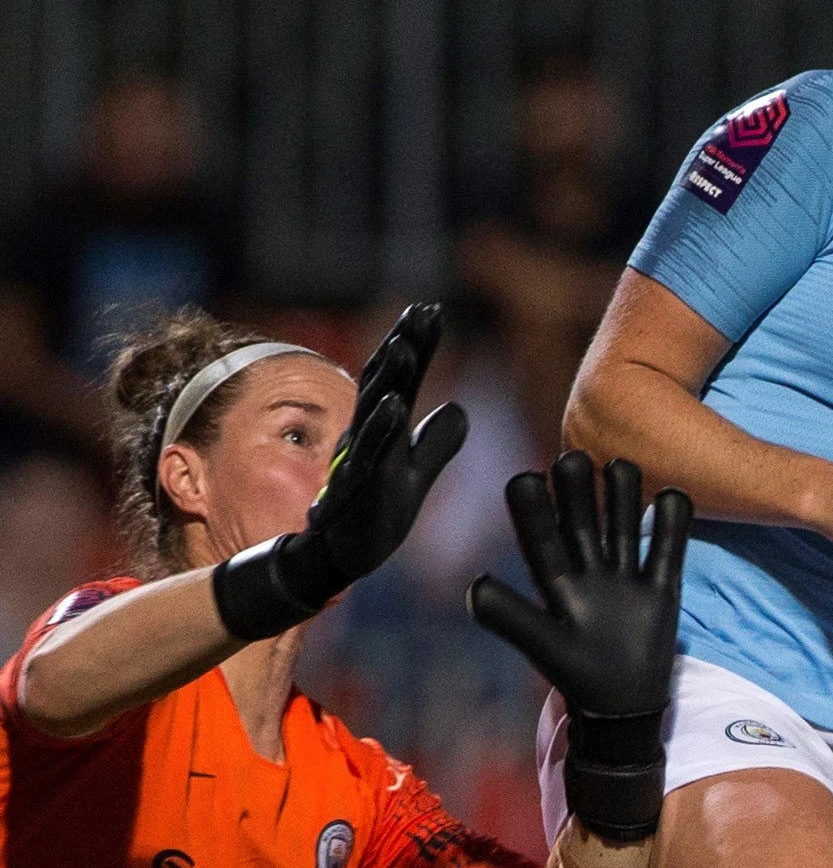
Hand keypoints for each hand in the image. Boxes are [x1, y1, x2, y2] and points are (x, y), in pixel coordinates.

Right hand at [212, 302, 468, 638]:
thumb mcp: (415, 476)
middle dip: (402, 345)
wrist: (338, 559)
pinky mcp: (355, 491)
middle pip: (385, 383)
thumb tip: (459, 408)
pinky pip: (369, 456)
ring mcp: (359, 462)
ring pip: (373, 412)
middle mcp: (368, 438)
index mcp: (383, 431)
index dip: (416, 345)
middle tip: (422, 310)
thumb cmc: (374, 515)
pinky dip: (382, 429)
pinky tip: (397, 405)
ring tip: (404, 344)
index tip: (431, 309)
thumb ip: (435, 443)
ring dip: (389, 378)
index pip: (402, 379)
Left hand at [467, 451, 692, 841]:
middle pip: (584, 518)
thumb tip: (473, 587)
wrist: (623, 708)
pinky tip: (672, 497)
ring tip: (619, 466)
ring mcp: (627, 576)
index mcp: (557, 583)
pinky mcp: (662, 587)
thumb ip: (511, 618)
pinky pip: (668, 547)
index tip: (526, 478)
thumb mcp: (543, 647)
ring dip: (623, 493)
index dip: (532, 508)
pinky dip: (673, 521)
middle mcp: (590, 570)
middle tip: (573, 457)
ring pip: (624, 522)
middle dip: (578, 487)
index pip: (540, 537)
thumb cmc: (578, 677)